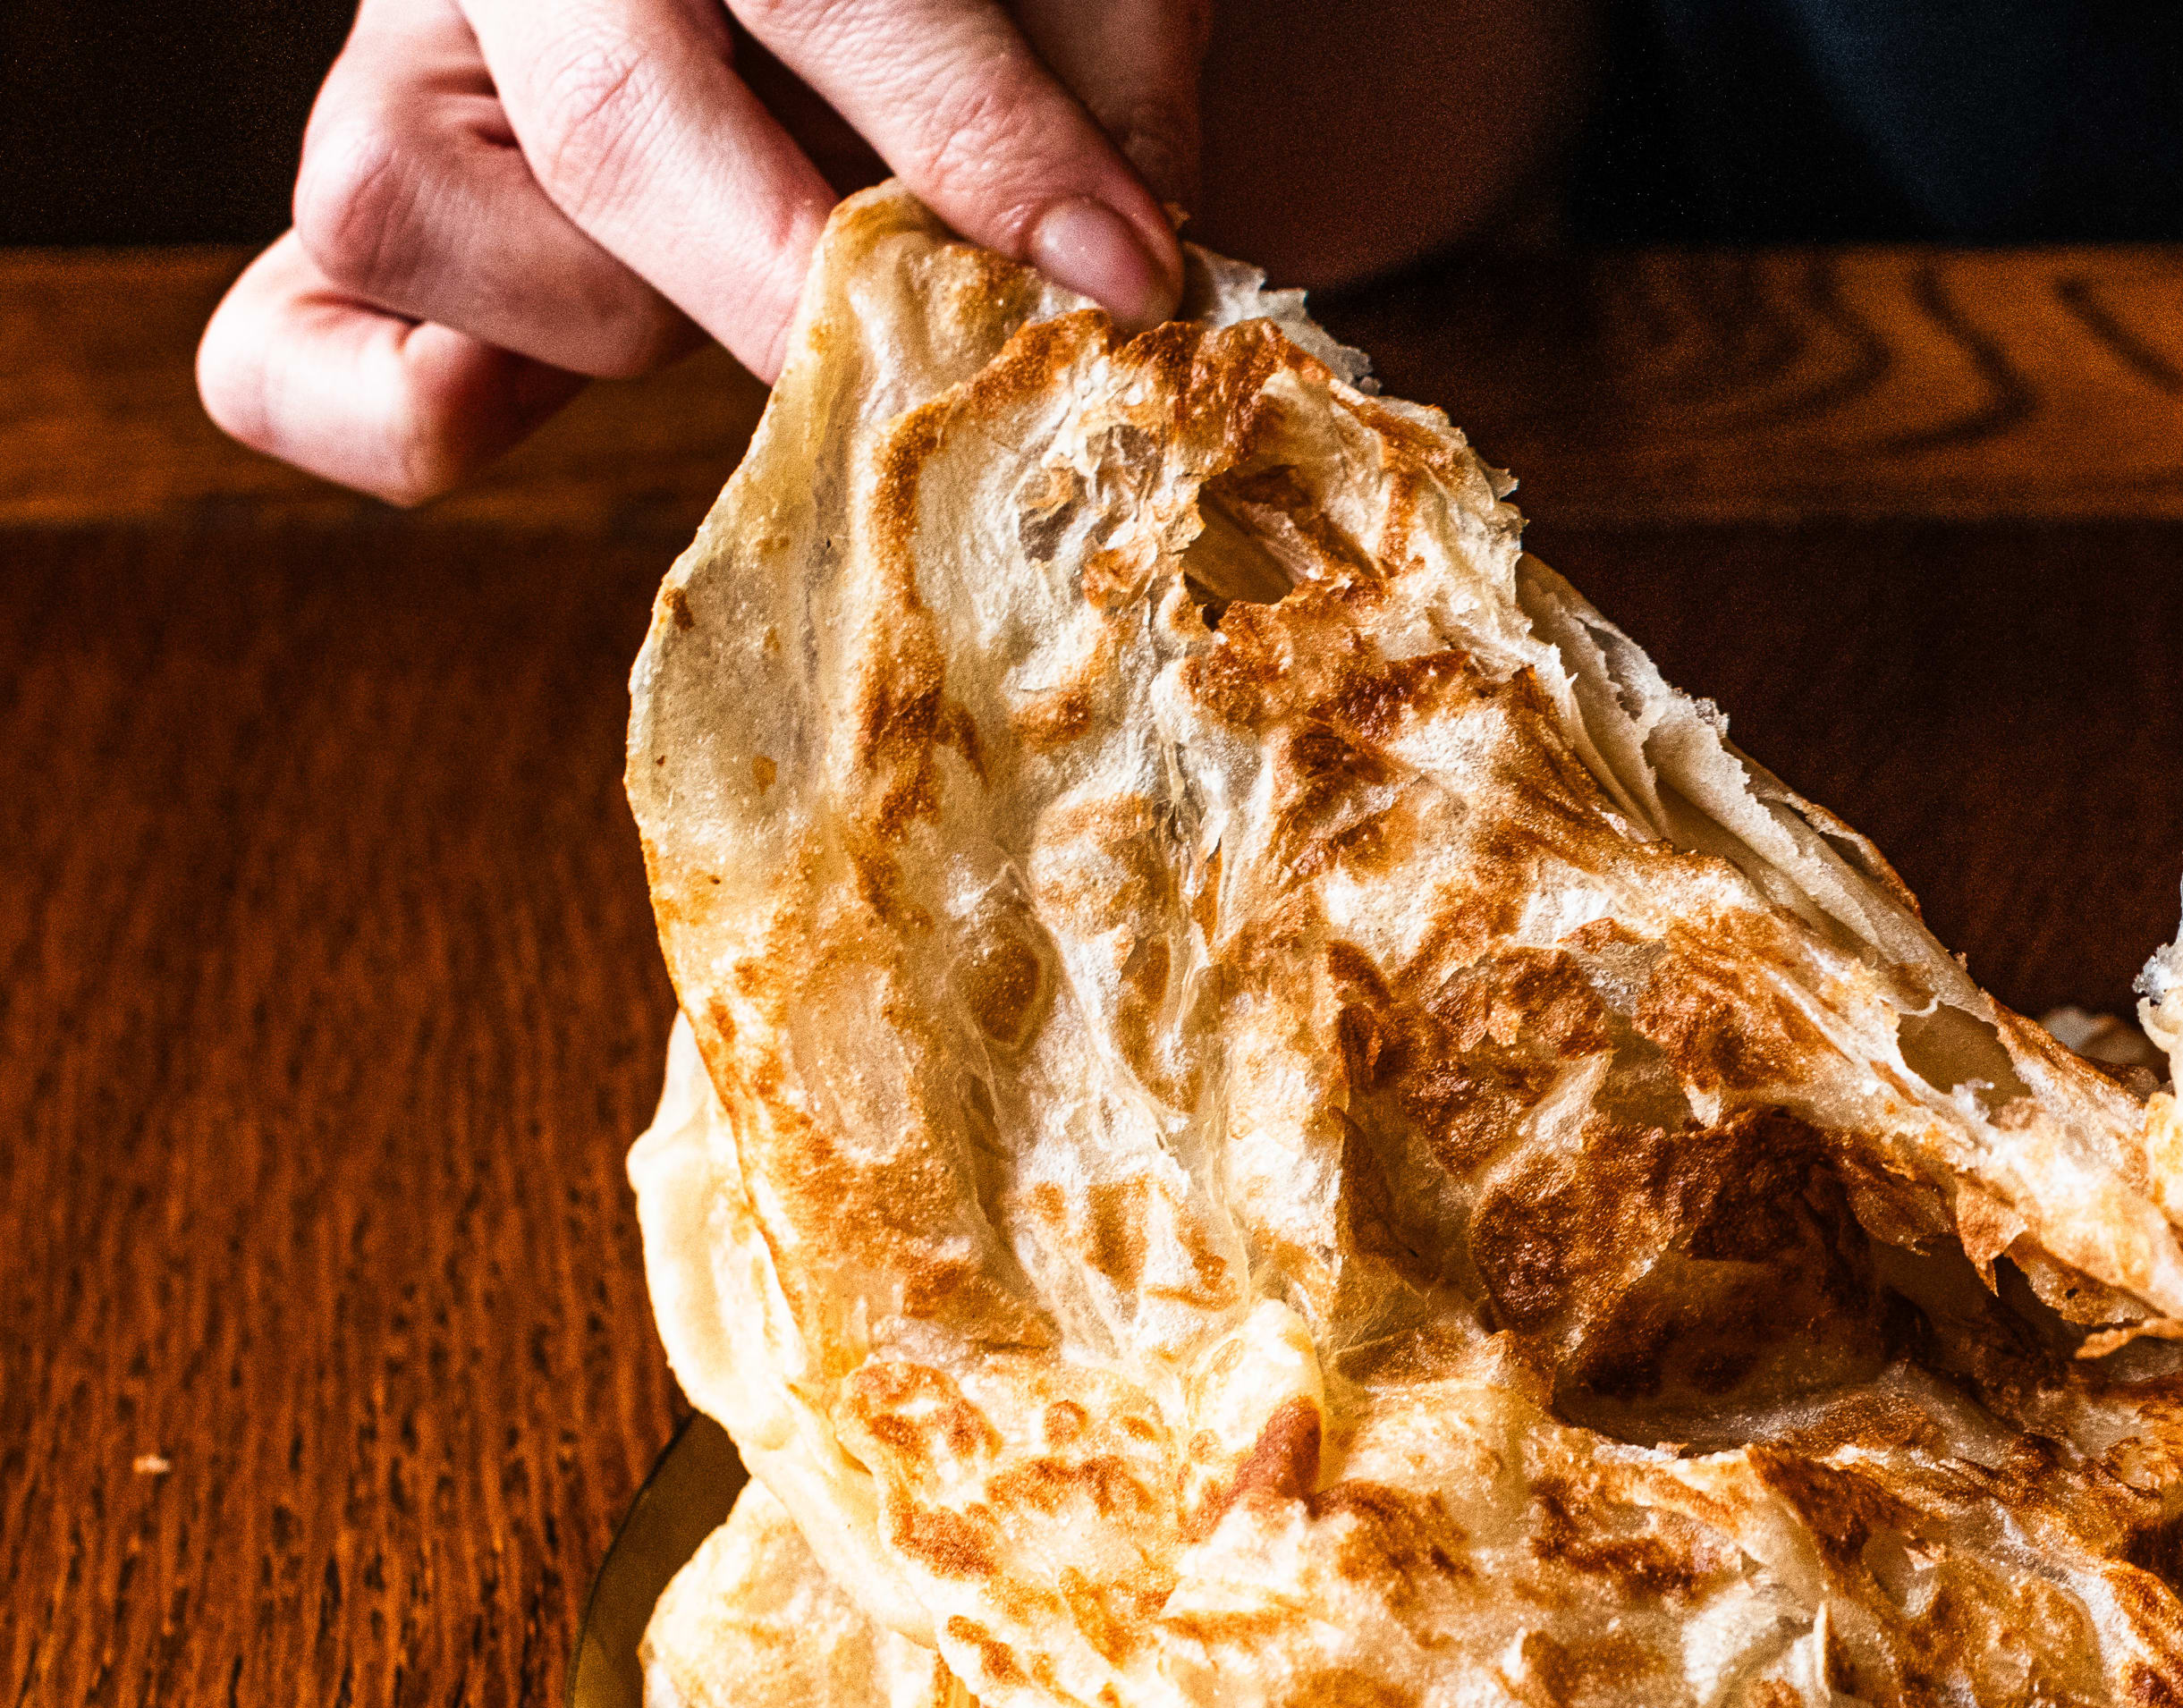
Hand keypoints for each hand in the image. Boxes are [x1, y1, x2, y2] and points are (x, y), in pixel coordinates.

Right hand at [197, 0, 1202, 504]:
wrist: (853, 9)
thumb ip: (1101, 90)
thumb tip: (1107, 280)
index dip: (981, 138)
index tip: (1122, 269)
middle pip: (612, 130)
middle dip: (803, 289)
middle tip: (943, 371)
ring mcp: (405, 68)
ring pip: (424, 220)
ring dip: (629, 318)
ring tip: (773, 301)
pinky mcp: (379, 205)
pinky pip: (280, 352)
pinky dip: (388, 413)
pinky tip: (525, 401)